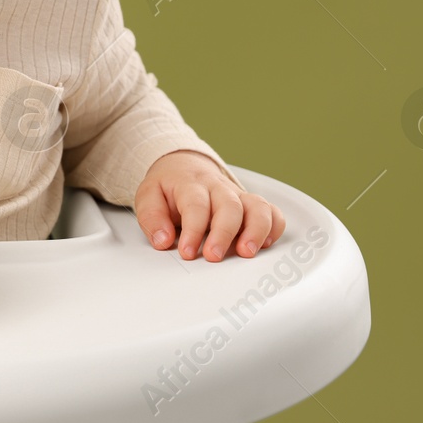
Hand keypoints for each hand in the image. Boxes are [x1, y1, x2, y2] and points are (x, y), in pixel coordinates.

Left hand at [134, 150, 285, 261]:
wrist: (183, 166)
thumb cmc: (168, 187)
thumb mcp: (148, 196)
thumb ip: (152, 218)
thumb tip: (162, 240)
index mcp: (191, 184)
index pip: (196, 204)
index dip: (194, 230)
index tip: (188, 252)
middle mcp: (218, 188)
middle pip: (229, 206)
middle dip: (224, 234)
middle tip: (214, 256)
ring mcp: (237, 195)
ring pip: (257, 207)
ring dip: (255, 231)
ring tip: (246, 252)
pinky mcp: (250, 204)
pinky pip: (272, 212)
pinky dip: (273, 228)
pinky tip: (264, 245)